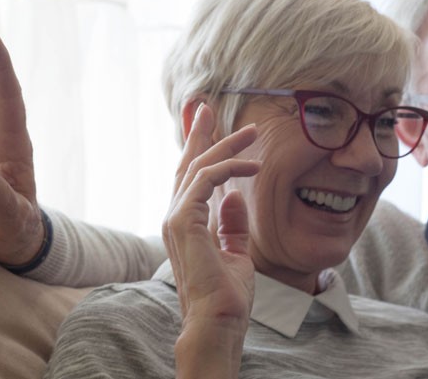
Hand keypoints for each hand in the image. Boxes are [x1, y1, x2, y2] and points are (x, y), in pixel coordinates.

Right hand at [162, 105, 259, 377]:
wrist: (217, 320)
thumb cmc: (226, 296)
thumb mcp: (236, 253)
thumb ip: (232, 225)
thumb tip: (235, 198)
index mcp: (184, 223)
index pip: (190, 178)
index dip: (199, 148)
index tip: (208, 123)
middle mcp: (175, 216)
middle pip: (187, 164)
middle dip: (200, 133)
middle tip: (209, 106)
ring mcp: (176, 218)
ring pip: (199, 167)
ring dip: (226, 145)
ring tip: (252, 132)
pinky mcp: (184, 221)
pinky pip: (206, 180)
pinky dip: (229, 167)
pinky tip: (252, 165)